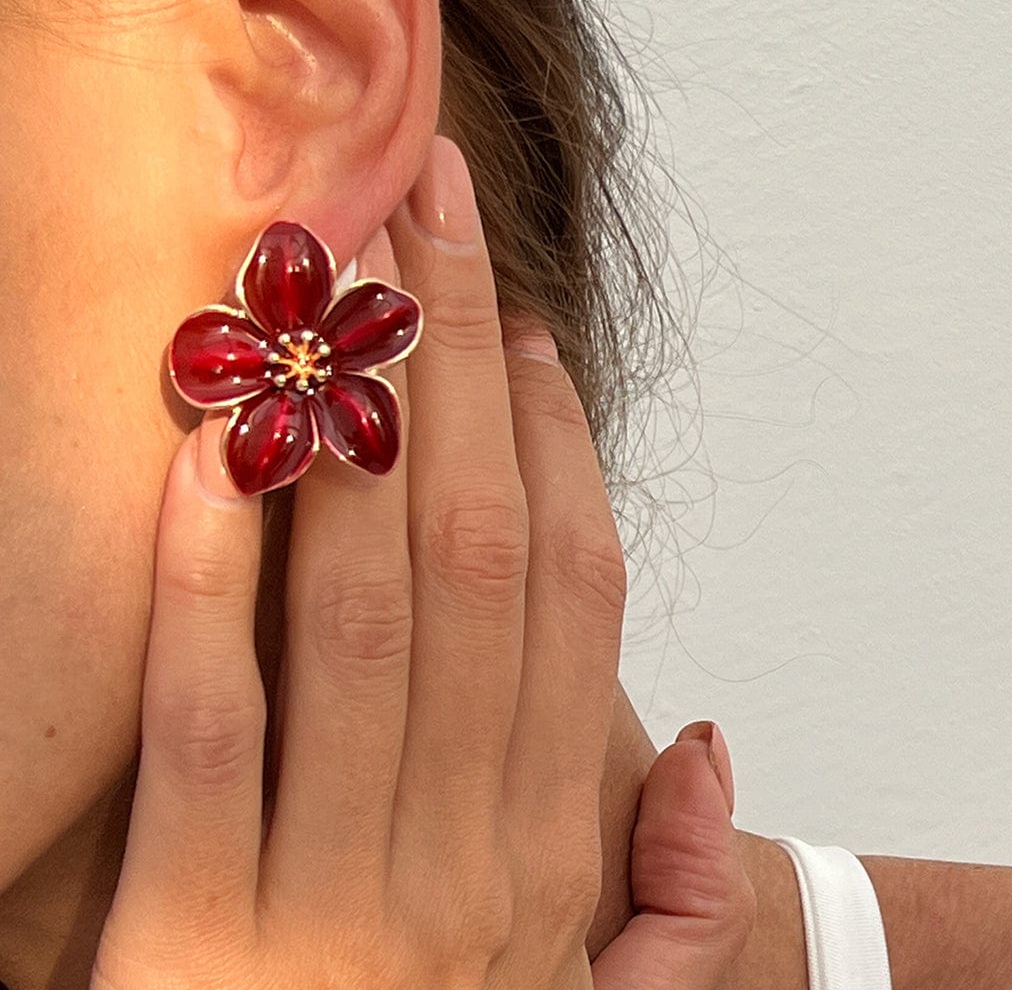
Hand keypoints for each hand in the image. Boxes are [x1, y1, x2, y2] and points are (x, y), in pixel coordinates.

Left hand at [92, 136, 750, 987]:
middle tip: (438, 211)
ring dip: (359, 436)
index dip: (556, 450)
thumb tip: (703, 739)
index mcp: (546, 853)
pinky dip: (210, 583)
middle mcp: (464, 858)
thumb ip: (663, 889)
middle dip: (461, 367)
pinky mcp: (193, 950)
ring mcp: (335, 905)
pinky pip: (213, 729)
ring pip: (364, 617)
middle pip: (478, 559)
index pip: (571, 600)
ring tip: (346, 284)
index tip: (522, 333)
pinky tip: (208, 453)